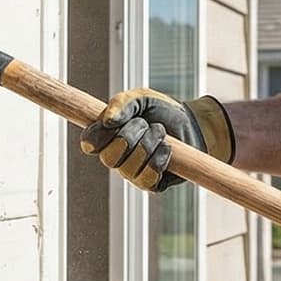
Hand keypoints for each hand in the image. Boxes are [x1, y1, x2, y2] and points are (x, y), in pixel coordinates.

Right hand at [79, 88, 233, 190]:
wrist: (192, 123)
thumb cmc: (162, 110)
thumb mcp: (141, 97)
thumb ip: (122, 103)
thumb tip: (108, 120)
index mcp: (107, 136)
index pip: (89, 144)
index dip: (97, 136)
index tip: (112, 123)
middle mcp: (116, 157)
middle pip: (109, 158)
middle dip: (130, 136)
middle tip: (146, 123)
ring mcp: (132, 173)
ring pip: (129, 169)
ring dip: (148, 145)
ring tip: (161, 133)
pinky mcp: (151, 184)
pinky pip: (147, 180)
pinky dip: (159, 160)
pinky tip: (167, 148)